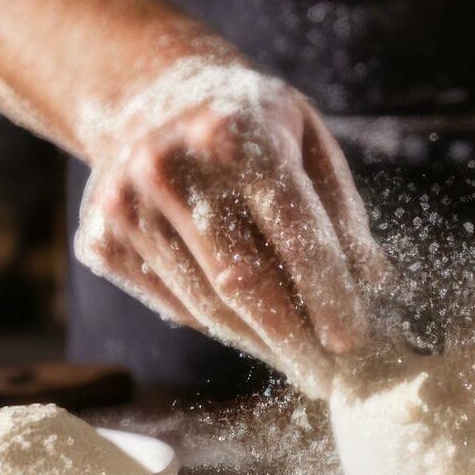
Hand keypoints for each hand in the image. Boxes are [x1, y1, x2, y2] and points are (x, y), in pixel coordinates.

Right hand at [74, 55, 386, 396]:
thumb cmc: (247, 126)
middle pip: (245, 283)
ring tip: (297, 360)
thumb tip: (373, 281)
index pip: (294, 235)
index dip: (328, 296)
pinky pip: (174, 306)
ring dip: (259, 342)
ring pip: (207, 306)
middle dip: (294, 341)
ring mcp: (127, 207)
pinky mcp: (102, 240)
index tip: (352, 341)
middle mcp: (171, 169)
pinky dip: (218, 325)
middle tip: (328, 378)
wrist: (146, 96)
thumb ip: (341, 211)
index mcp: (235, 137)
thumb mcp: (306, 141)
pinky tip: (249, 329)